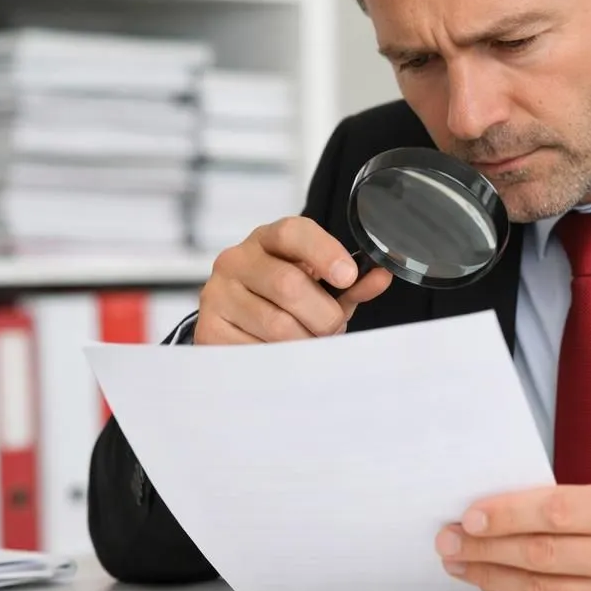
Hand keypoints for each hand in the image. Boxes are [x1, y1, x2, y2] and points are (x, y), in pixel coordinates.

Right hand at [194, 217, 392, 344]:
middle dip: (322, 315)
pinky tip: (282, 353)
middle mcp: (236, 260)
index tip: (348, 276)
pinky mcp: (209, 329)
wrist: (234, 323)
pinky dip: (280, 358)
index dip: (324, 252)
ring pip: (276, 324)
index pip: (294, 232)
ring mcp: (218, 294)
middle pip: (289, 285)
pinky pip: (257, 350)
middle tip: (331, 328)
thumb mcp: (319, 285)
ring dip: (305, 341)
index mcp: (267, 240)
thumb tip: (380, 277)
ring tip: (309, 342)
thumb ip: (350, 282)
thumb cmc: (282, 299)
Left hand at [436, 485, 590, 590]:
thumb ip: (577, 503)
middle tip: (450, 538)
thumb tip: (505, 509)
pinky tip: (494, 585)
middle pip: (541, 553)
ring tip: (461, 562)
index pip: (557, 510)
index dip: (507, 514)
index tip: (472, 514)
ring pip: (539, 589)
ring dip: (490, 575)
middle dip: (485, 546)